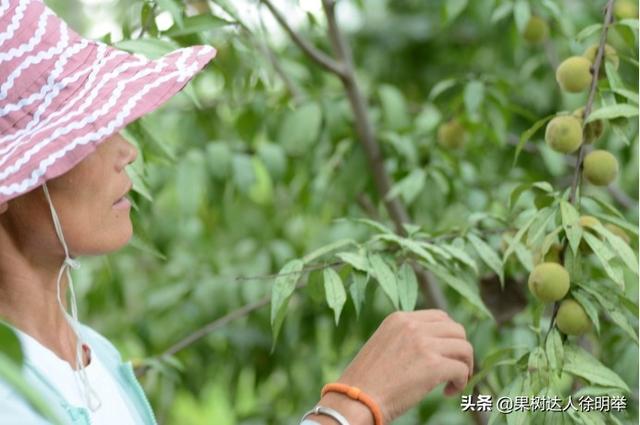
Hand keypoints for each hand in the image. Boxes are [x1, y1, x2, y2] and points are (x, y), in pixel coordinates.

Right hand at [319, 310, 473, 423]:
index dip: (448, 337)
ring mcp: (424, 344)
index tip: (445, 354)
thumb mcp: (384, 344)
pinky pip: (461, 369)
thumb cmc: (367, 380)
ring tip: (453, 382)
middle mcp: (413, 325)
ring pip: (464, 348)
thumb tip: (435, 346)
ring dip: (464, 366)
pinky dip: (461, 382)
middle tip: (454, 370)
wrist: (356, 399)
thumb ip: (407, 338)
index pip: (440, 317)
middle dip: (460, 350)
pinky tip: (449, 392)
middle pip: (457, 330)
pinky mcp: (433, 365)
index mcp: (399, 318)